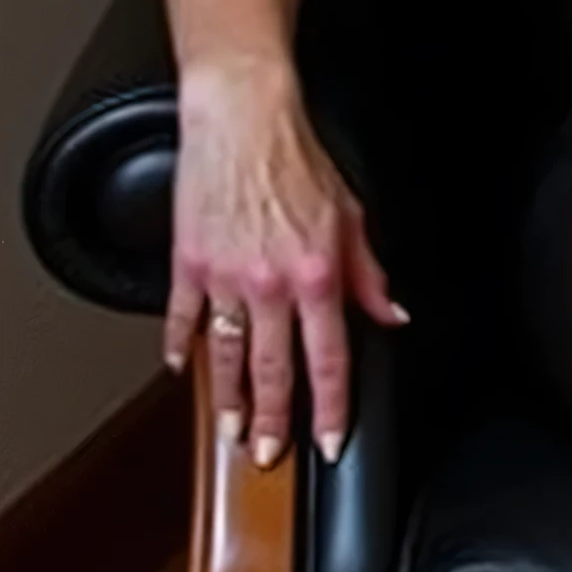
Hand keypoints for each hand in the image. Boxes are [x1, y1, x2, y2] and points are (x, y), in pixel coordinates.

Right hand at [164, 58, 408, 464]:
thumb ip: (369, 273)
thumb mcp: (351, 215)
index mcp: (316, 274)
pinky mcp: (188, 262)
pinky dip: (179, 345)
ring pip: (228, 355)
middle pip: (274, 371)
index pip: (330, 359)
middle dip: (273, 422)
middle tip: (268, 455)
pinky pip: (182, 317)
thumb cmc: (296, 158)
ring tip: (230, 431)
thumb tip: (391, 312)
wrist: (242, 116)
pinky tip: (182, 365)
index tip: (330, 441)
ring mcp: (224, 277)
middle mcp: (270, 283)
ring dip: (228, 400)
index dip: (332, 408)